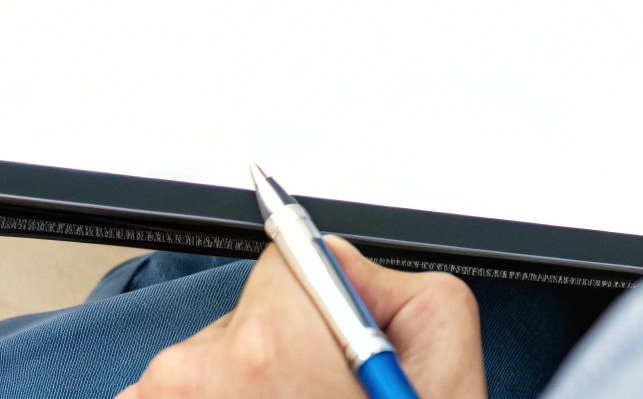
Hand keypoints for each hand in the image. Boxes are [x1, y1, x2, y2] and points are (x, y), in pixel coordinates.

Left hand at [118, 237, 485, 398]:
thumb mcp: (450, 378)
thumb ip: (400, 294)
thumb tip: (344, 269)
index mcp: (270, 348)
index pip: (288, 263)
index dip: (326, 309)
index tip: (338, 354)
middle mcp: (192, 378)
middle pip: (245, 324)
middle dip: (281, 365)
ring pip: (208, 376)